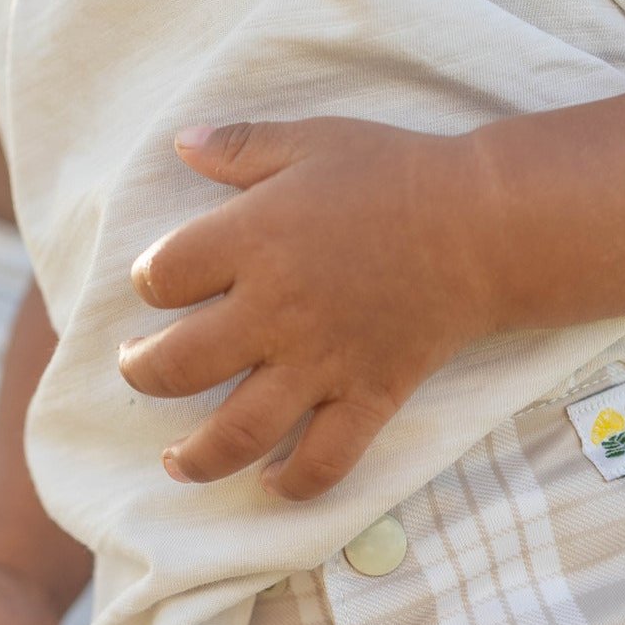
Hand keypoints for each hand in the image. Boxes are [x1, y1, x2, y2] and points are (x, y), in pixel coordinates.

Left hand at [119, 117, 499, 500]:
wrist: (484, 226)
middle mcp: (278, 311)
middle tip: (139, 369)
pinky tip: (270, 483)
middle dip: (143, 374)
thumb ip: (240, 146)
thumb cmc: (396, 176)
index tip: (157, 286)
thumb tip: (181, 146)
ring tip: (176, 461)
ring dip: (196, 456)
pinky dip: (294, 484)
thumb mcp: (312, 140)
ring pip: (239, 431)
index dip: (148, 283)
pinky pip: (325, 461)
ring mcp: (323, 365)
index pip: (163, 277)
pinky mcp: (369, 399)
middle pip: (179, 366)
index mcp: (255, 240)